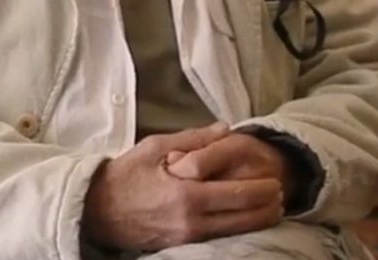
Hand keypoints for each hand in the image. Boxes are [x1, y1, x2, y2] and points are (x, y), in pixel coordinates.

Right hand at [82, 123, 283, 251]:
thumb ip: (193, 138)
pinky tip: (244, 220)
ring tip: (272, 210)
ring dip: (257, 221)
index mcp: (186, 194)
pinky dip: (236, 228)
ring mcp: (186, 238)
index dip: (263, 190)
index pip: (238, 195)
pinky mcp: (181, 247)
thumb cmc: (124, 174)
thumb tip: (225, 129)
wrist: (97, 209)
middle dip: (268, 208)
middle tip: (280, 196)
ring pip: (234, 233)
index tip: (276, 181)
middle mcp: (191, 221)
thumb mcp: (155, 147)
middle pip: (243, 219)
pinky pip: (218, 239)